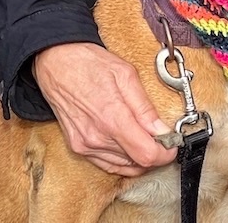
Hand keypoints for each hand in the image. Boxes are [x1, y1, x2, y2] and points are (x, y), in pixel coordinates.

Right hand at [33, 42, 176, 176]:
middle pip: (138, 163)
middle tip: (159, 136)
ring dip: (138, 155)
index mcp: (112, 118)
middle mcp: (97, 137)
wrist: (55, 61)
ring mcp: (85, 145)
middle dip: (154, 152)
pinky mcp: (78, 147)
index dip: (165, 153)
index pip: (147, 155)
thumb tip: (161, 129)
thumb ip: (145, 106)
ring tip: (143, 136)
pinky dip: (122, 159)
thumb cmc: (87, 63)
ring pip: (124, 166)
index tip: (172, 144)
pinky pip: (107, 164)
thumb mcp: (125, 74)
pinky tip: (127, 144)